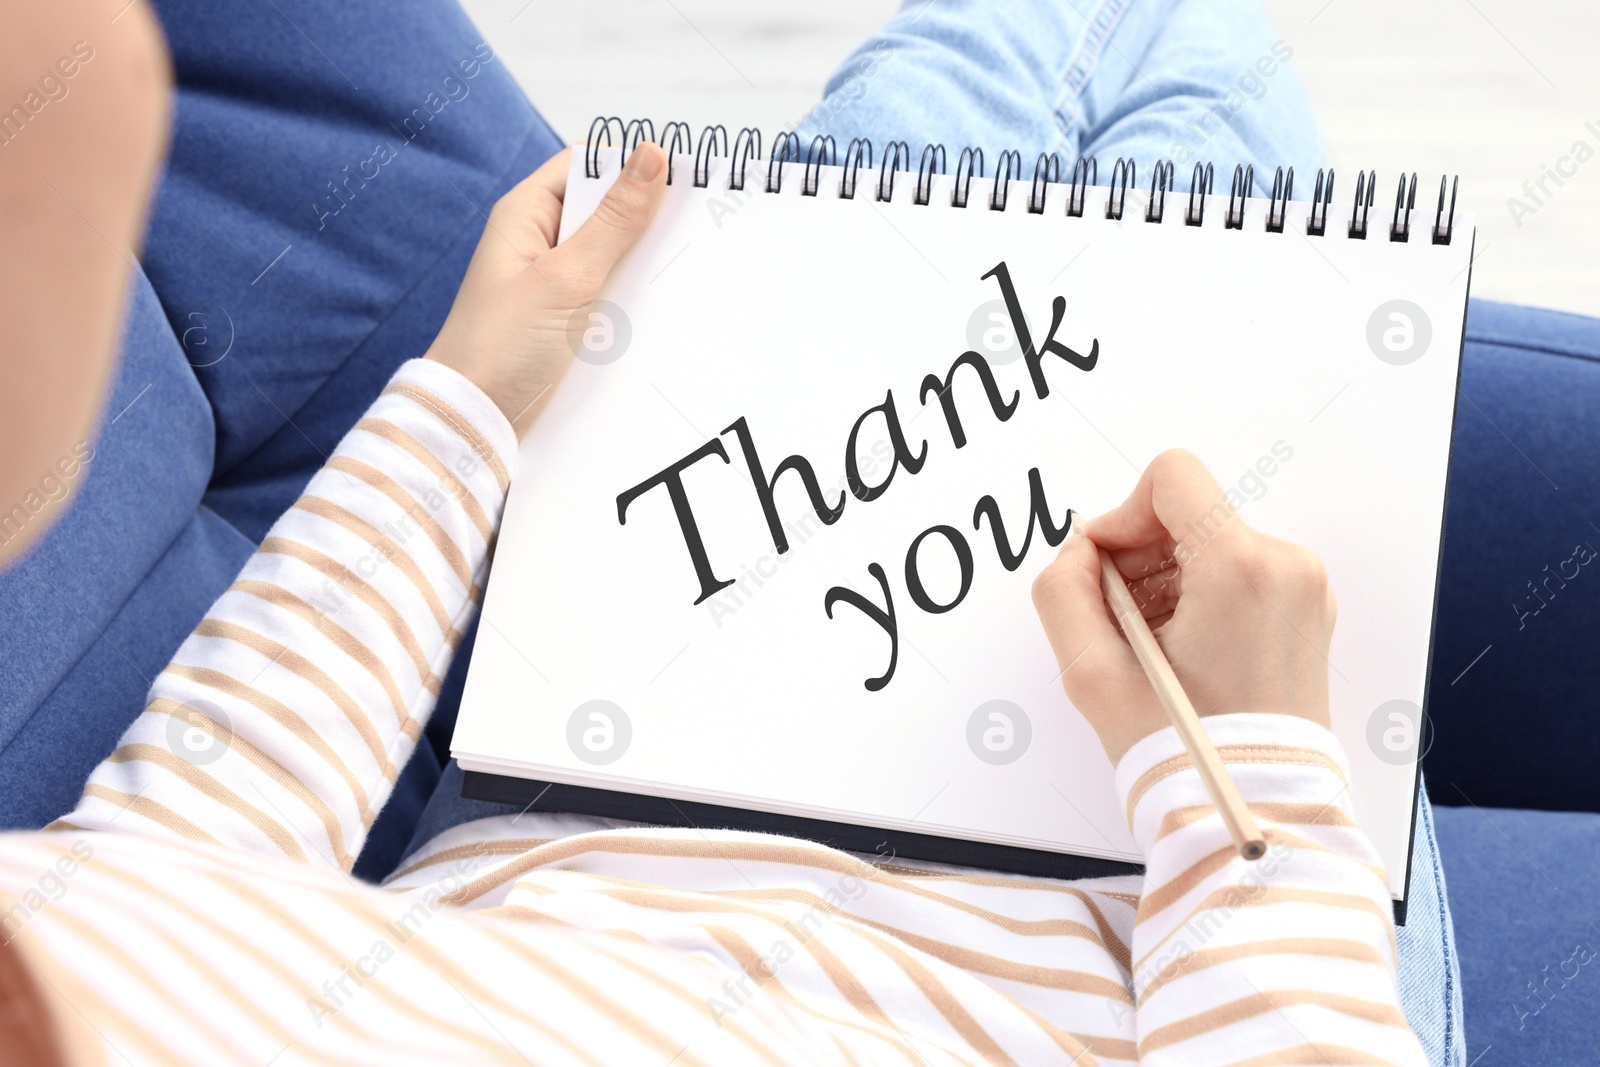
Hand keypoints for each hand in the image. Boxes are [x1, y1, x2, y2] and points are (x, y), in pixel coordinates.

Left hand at [426, 143, 667, 435]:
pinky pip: (610, 293)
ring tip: (682, 269)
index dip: (631, 165)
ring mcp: (553, 282)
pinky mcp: (566, 319)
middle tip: (693, 225)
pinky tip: (661, 306)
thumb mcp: (566, 277)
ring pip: (613, 255)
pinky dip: (634, 296)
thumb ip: (613, 221)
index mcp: (527, 214)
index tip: (681, 176)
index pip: (586, 165)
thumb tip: (651, 156)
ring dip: (643, 262)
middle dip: (646, 218)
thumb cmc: (501, 347)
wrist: (474, 422)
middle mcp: (539, 241)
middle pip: (605, 210)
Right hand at [1031, 449, 1336, 764]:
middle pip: (1189, 513)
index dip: (1121, 516)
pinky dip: (1199, 599)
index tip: (1104, 568)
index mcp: (1242, 567)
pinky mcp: (1306, 612)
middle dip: (1139, 559)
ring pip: (1211, 545)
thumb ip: (1063, 591)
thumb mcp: (1092, 673)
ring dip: (1166, 583)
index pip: (1172, 478)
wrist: (1258, 813)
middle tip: (1119, 626)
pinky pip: (1239, 574)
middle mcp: (1286, 566)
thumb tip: (1080, 552)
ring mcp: (1304, 589)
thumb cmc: (1185, 753)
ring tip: (1151, 650)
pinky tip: (1181, 653)